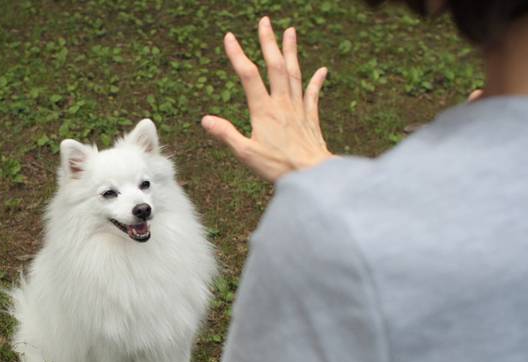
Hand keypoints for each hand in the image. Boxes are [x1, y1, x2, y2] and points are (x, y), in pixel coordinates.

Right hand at [202, 17, 333, 181]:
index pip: (248, 76)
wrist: (312, 174)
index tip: (229, 37)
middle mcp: (282, 104)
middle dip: (269, 42)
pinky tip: (322, 70)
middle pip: (276, 66)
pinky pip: (314, 95)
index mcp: (264, 111)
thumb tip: (205, 120)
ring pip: (295, 74)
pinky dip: (317, 81)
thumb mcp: (246, 153)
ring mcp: (298, 109)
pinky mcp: (311, 118)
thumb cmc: (277, 166)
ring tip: (291, 31)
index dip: (238, 55)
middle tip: (265, 21)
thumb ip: (226, 134)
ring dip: (292, 51)